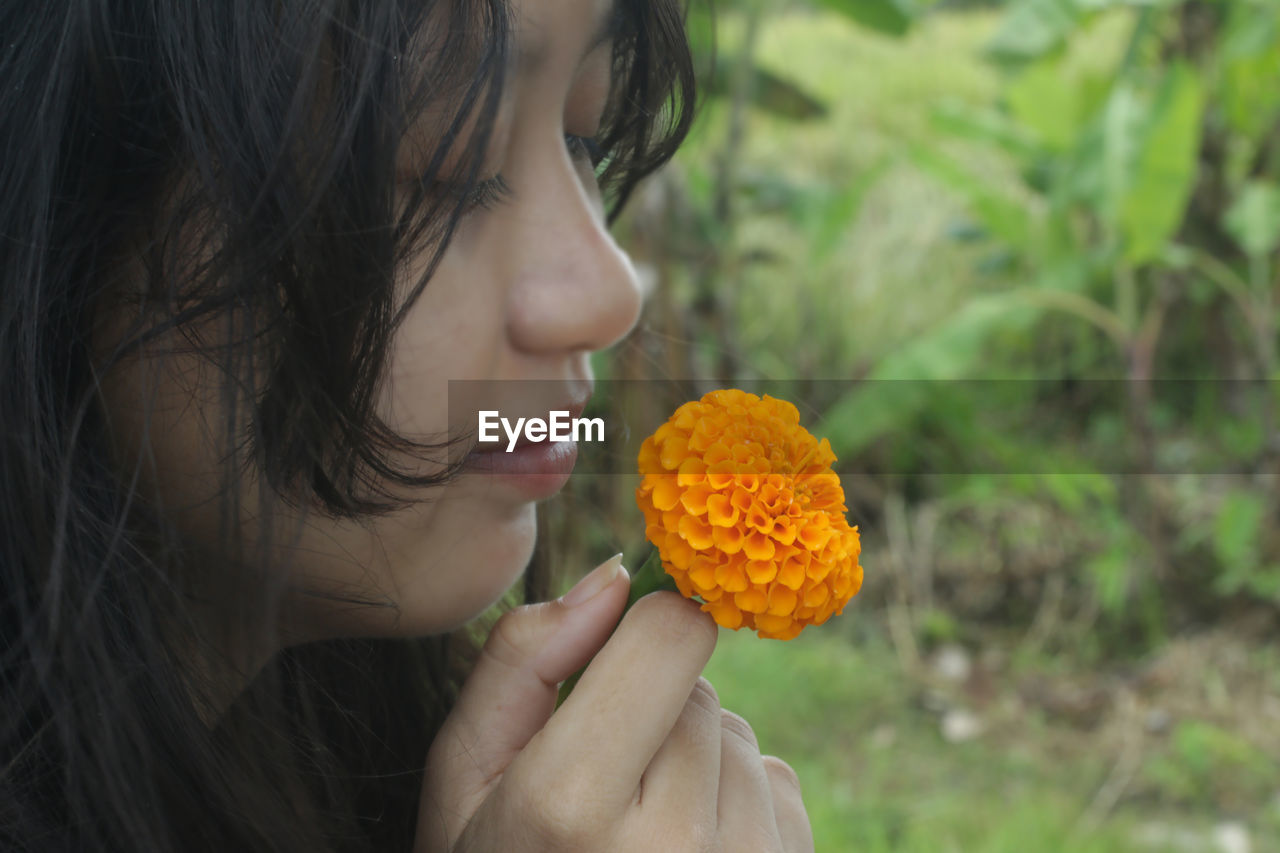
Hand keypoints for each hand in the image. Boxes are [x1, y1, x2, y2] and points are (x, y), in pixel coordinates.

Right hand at [415, 554, 814, 852]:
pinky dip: (733, 802)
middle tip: (599, 790)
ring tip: (637, 837)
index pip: (671, 634)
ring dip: (694, 761)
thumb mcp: (463, 781)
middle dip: (651, 712)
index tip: (613, 660)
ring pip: (737, 737)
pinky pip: (773, 785)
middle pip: (700, 686)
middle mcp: (675, 850)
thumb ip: (523, 662)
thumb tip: (615, 575)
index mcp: (571, 806)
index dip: (642, 631)